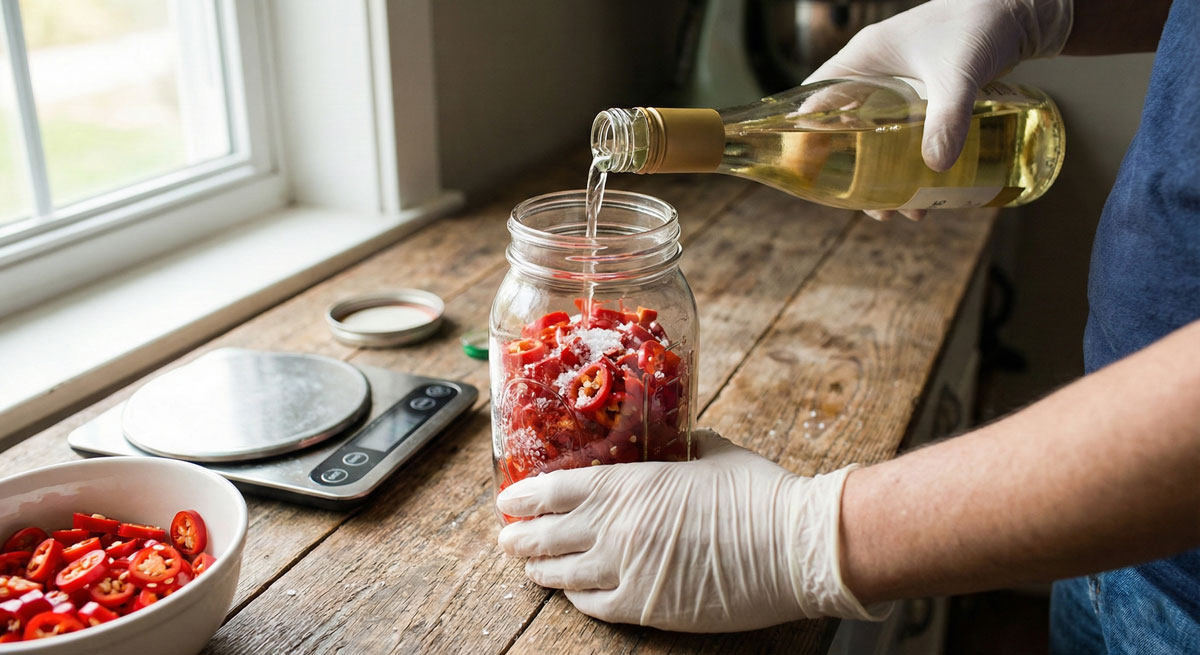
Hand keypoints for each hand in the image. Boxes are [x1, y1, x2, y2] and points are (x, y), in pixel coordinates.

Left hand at [496, 429, 889, 631]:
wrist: (794, 546)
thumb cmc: (758, 494)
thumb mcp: (713, 452)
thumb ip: (682, 446)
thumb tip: (678, 439)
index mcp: (629, 484)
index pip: (556, 489)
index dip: (524, 496)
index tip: (508, 500)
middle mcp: (617, 528)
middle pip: (547, 535)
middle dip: (519, 537)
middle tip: (505, 537)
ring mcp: (628, 571)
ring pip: (563, 574)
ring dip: (538, 569)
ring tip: (527, 566)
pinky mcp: (646, 608)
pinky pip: (593, 605)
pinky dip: (575, 597)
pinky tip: (570, 592)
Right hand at [804, 0, 1070, 220]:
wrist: (1024, 8)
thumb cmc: (981, 23)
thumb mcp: (958, 72)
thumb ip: (948, 116)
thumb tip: (936, 168)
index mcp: (865, 57)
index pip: (817, 96)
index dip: (807, 133)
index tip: (811, 171)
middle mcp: (877, 72)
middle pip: (847, 128)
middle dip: (855, 173)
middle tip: (871, 205)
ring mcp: (903, 85)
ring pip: (879, 137)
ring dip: (888, 176)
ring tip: (905, 209)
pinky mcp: (929, 97)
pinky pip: (908, 135)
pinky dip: (912, 163)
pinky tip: (930, 187)